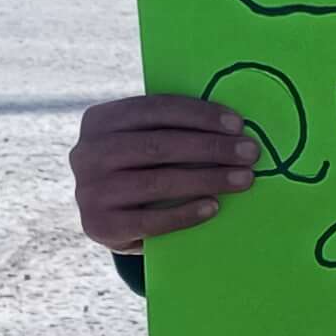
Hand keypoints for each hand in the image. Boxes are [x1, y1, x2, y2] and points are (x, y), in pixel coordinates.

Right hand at [72, 93, 255, 250]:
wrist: (110, 218)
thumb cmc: (139, 168)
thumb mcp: (142, 140)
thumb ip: (171, 129)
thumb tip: (231, 126)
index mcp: (98, 120)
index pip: (156, 109)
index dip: (200, 115)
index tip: (238, 124)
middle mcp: (86, 153)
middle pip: (159, 145)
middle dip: (211, 147)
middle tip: (250, 153)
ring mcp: (89, 191)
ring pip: (157, 182)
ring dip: (208, 179)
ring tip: (243, 179)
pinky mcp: (99, 226)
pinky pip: (150, 220)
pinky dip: (186, 213)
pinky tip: (214, 206)